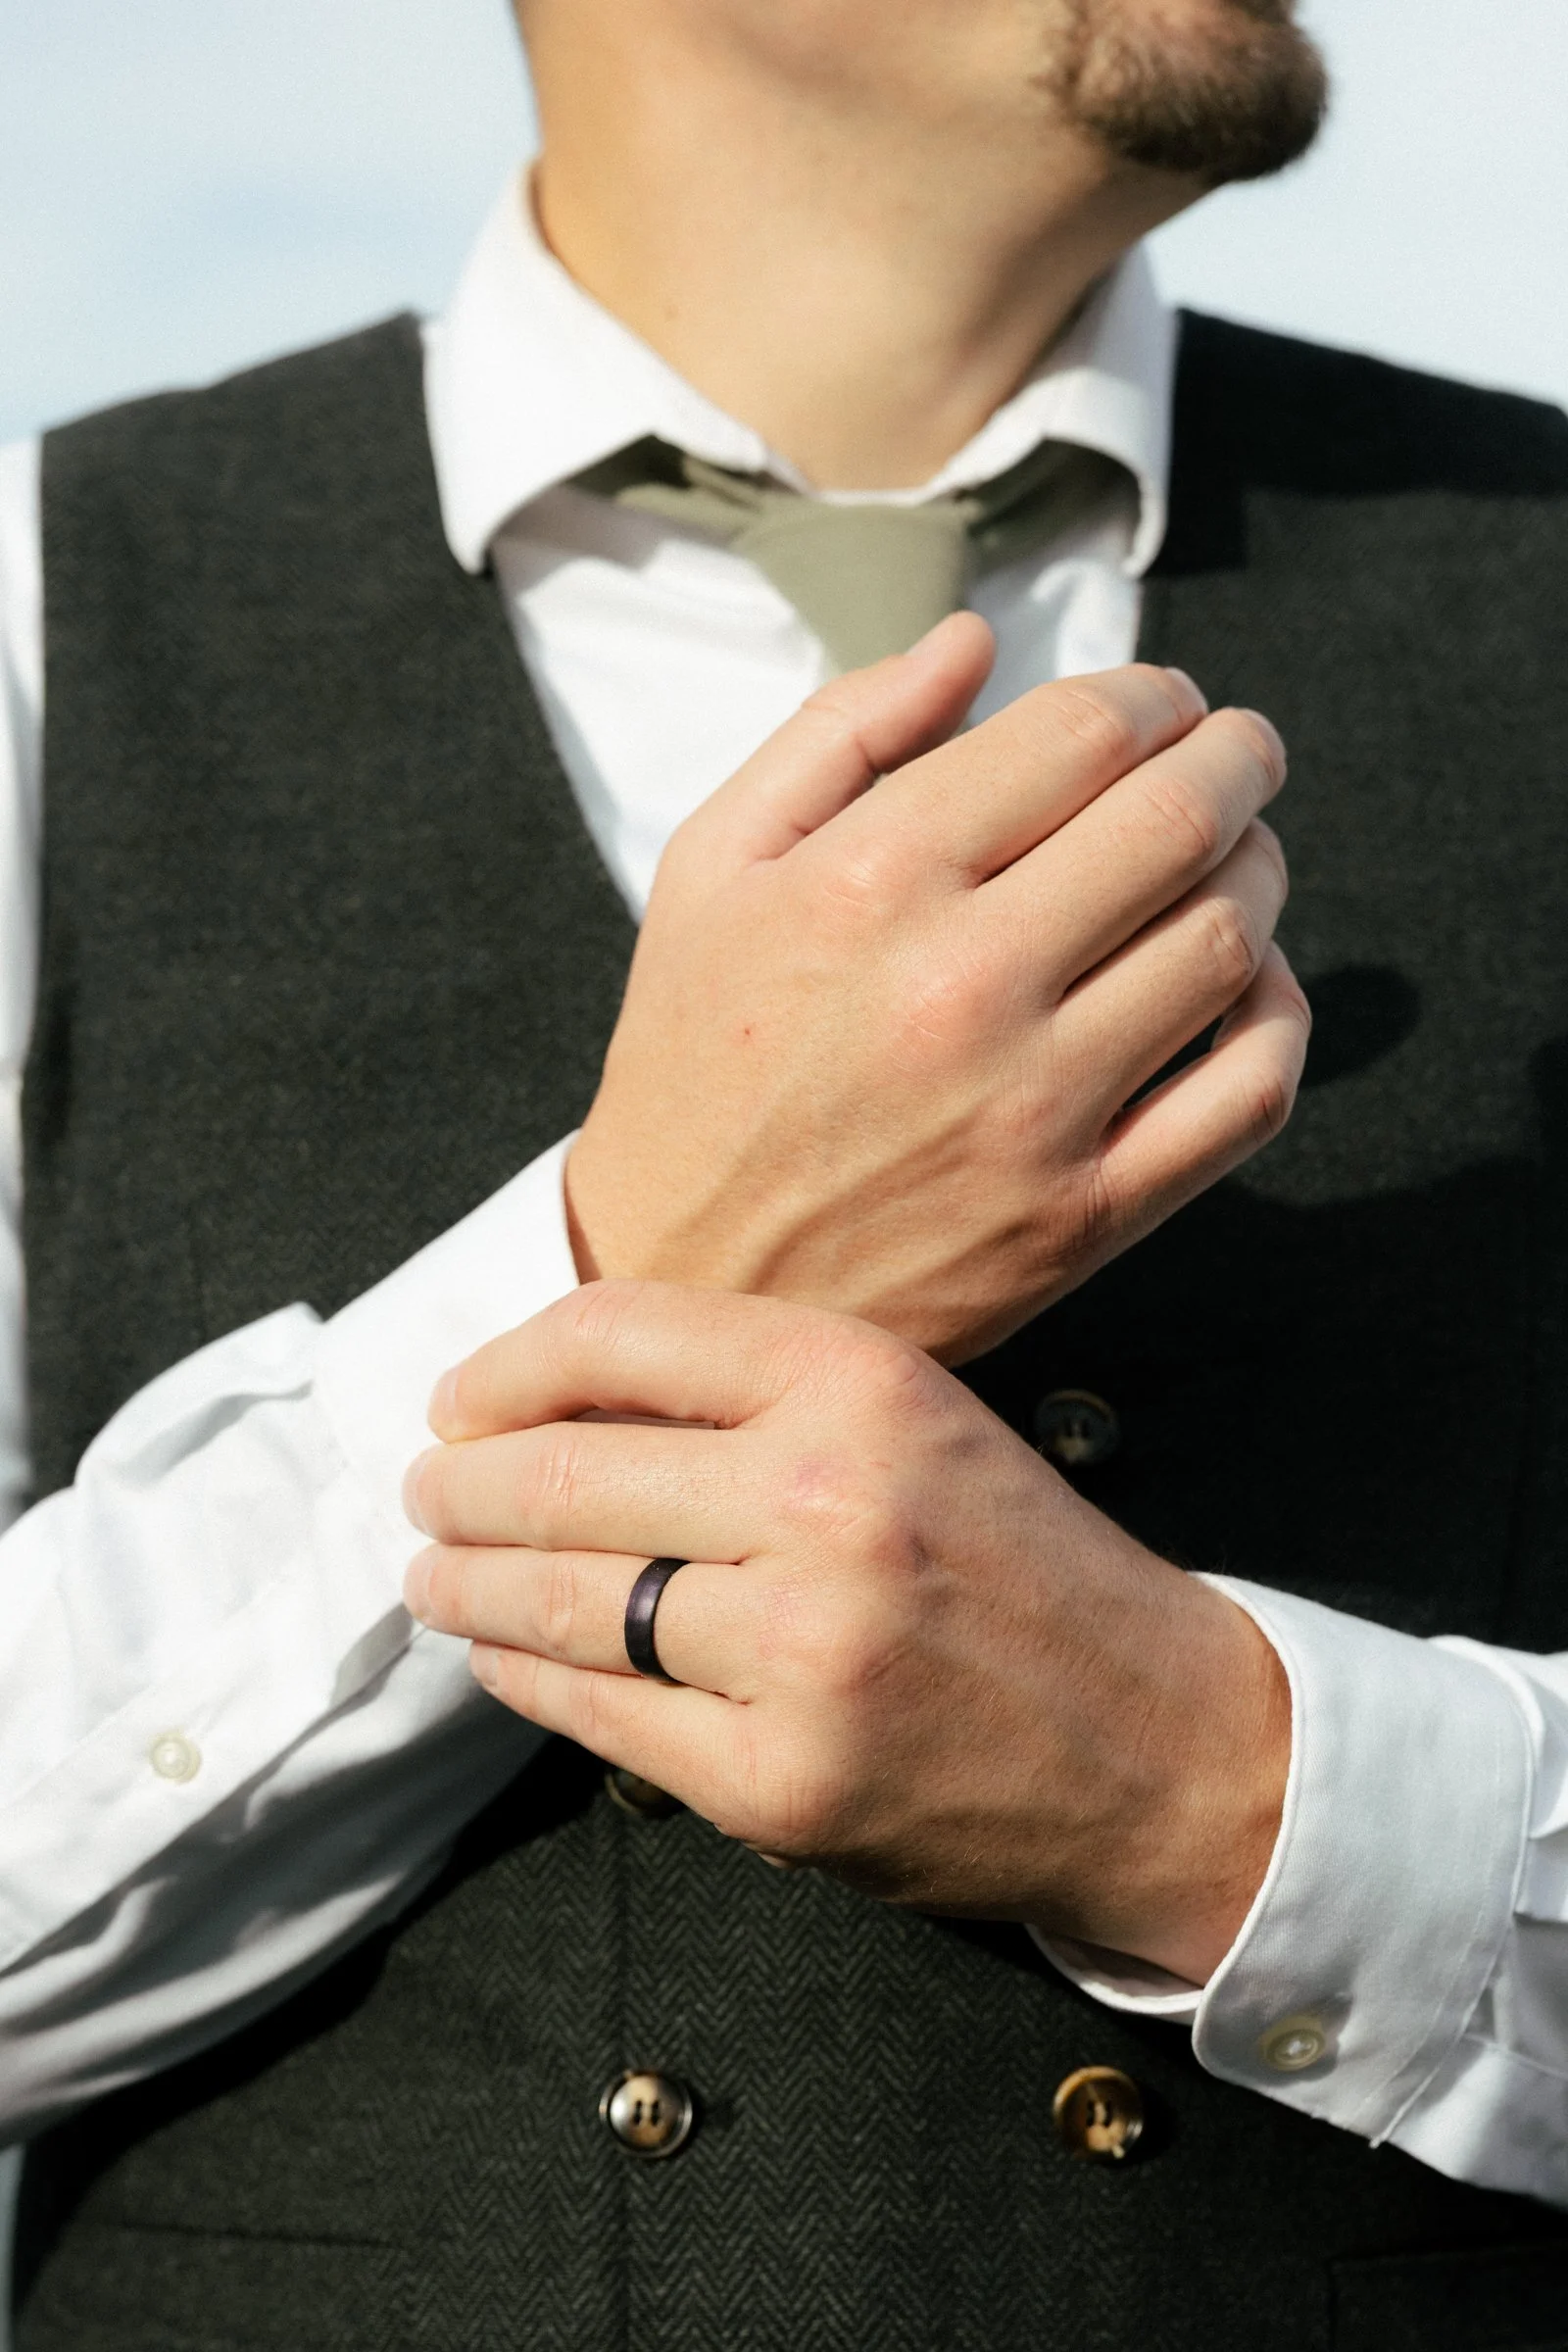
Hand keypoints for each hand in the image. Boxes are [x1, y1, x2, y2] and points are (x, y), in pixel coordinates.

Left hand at [403, 1282, 1290, 1984]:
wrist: (1161, 1744)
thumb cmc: (1023, 1569)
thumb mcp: (918, 1423)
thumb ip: (753, 1397)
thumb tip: (541, 1405)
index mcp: (864, 1381)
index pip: (617, 1334)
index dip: (504, 1367)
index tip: (457, 1400)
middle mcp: (829, 1501)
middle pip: (563, 1474)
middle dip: (459, 1489)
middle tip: (422, 1495)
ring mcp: (803, 1652)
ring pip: (562, 1602)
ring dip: (466, 1589)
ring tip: (434, 1579)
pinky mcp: (782, 1784)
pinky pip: (602, 1717)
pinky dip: (530, 1681)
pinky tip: (504, 1658)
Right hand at [567, 615, 1308, 1362]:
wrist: (688, 1281)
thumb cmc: (695, 1064)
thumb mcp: (710, 868)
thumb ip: (837, 732)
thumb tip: (975, 640)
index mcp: (872, 880)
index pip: (1084, 733)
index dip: (1152, 694)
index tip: (1163, 702)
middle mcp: (963, 986)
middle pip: (1180, 819)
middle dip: (1236, 755)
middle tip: (1238, 750)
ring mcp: (1034, 1110)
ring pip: (1225, 941)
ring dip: (1258, 870)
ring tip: (1235, 856)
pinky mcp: (1081, 1215)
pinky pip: (1246, 1092)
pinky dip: (1276, 1015)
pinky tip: (1243, 983)